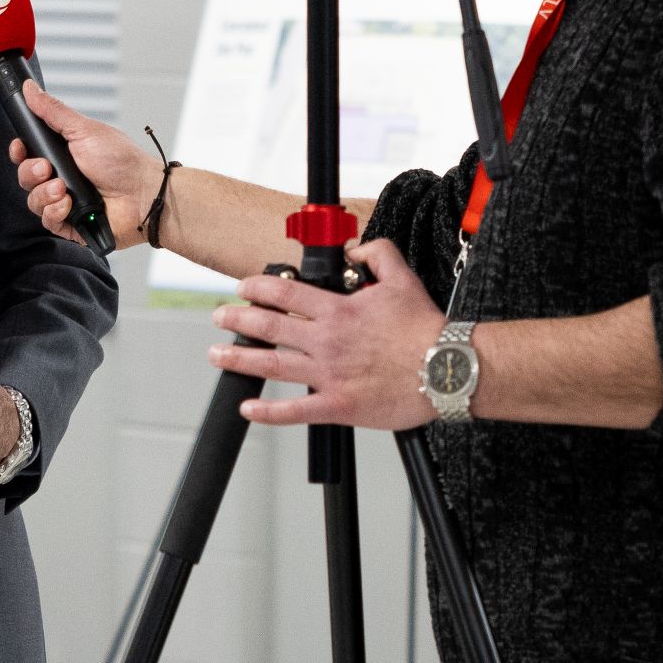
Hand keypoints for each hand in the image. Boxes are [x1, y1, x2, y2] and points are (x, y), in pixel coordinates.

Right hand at [6, 81, 159, 244]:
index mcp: (63, 154)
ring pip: (33, 201)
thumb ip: (53, 111)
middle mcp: (62, 177)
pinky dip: (55, 212)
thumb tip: (31, 90)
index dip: (20, 152)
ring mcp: (65, 201)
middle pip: (26, 177)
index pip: (28, 154)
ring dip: (44, 194)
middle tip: (48, 168)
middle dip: (31, 173)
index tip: (20, 148)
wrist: (143, 194)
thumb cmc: (122, 162)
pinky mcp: (70, 224)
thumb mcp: (84, 130)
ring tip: (63, 189)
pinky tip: (69, 205)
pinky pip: (47, 221)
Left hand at [210, 240, 445, 428]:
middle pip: (269, 327)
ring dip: (240, 359)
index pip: (286, 294)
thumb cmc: (425, 330)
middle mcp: (327, 341)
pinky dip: (268, 412)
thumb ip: (377, 255)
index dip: (258, 288)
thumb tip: (354, 250)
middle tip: (219, 317)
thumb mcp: (403, 278)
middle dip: (238, 319)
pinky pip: (295, 411)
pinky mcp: (338, 406)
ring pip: (272, 365)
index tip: (243, 287)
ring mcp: (329, 374)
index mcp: (339, 311)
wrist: (445, 369)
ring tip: (217, 355)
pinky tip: (249, 408)